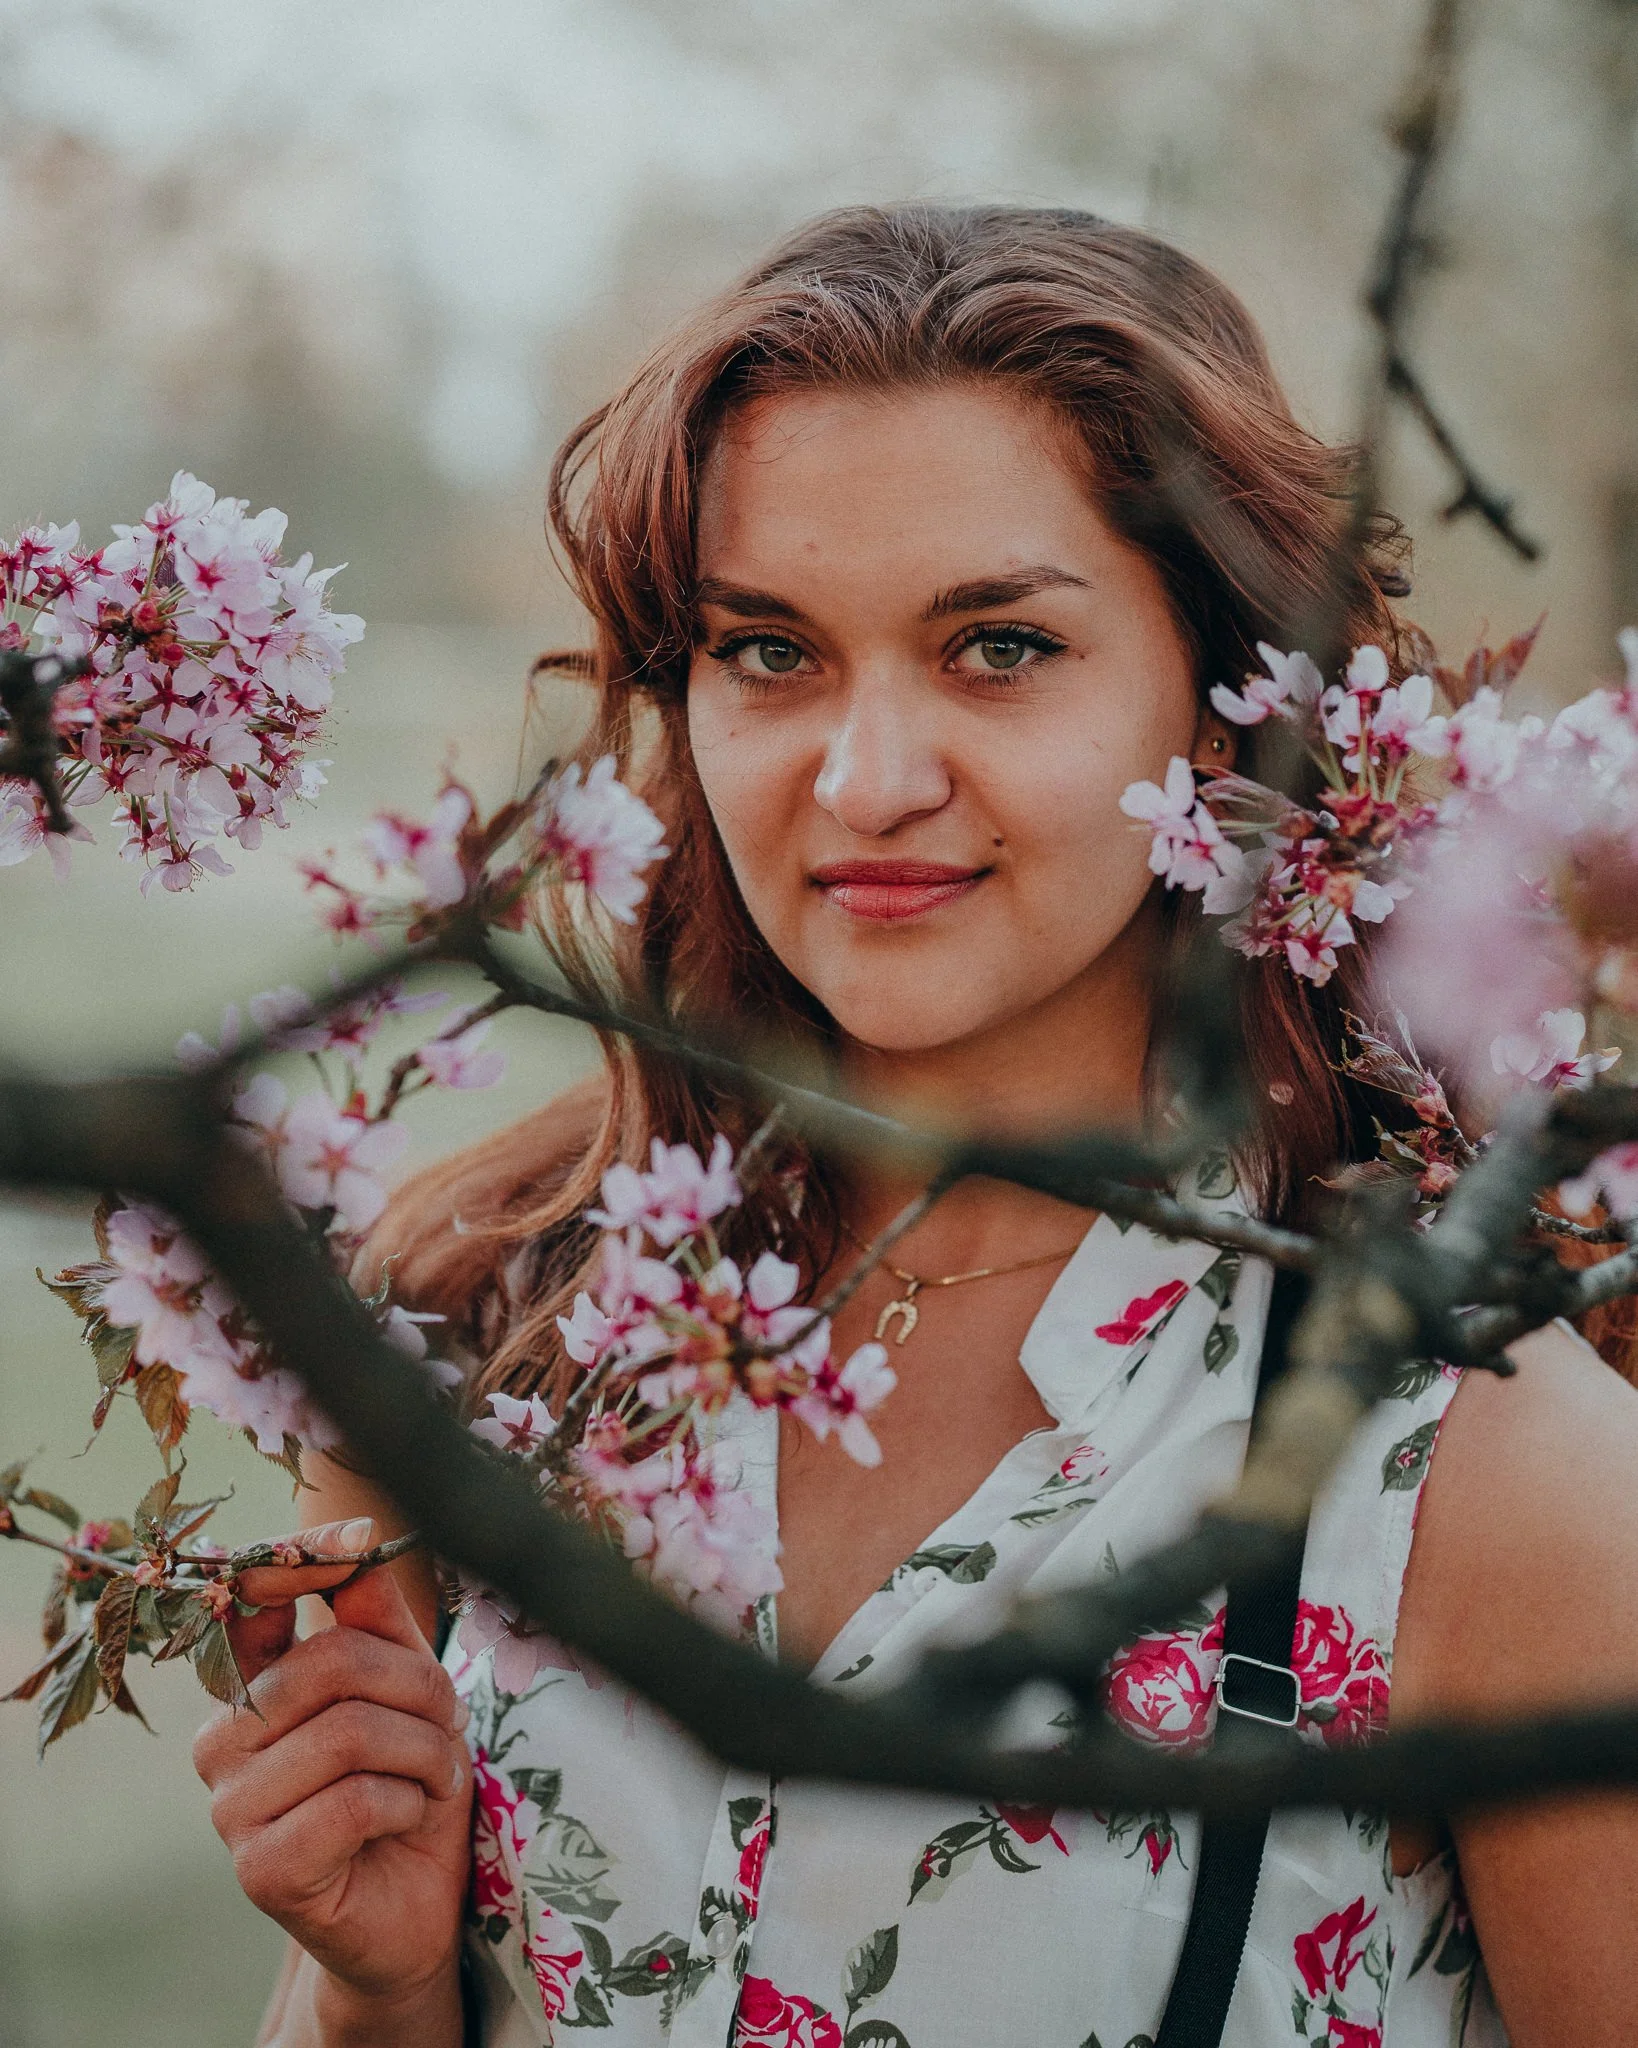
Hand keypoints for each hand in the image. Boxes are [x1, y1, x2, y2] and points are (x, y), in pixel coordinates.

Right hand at [193, 1519, 472, 2019]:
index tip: (357, 1537)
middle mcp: (222, 1741)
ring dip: (425, 1753)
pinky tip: (408, 1818)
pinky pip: (356, 1800)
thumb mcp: (408, 1688)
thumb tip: (356, 1532)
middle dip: (420, 1688)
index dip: (300, 1559)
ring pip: (350, 1732)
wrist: (416, 1906)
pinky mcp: (261, 1869)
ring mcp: (231, 1809)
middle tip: (451, 1726)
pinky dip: (408, 1802)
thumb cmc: (408, 1784)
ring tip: (434, 1777)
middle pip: (333, 1664)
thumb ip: (375, 1615)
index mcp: (249, 1687)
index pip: (248, 1602)